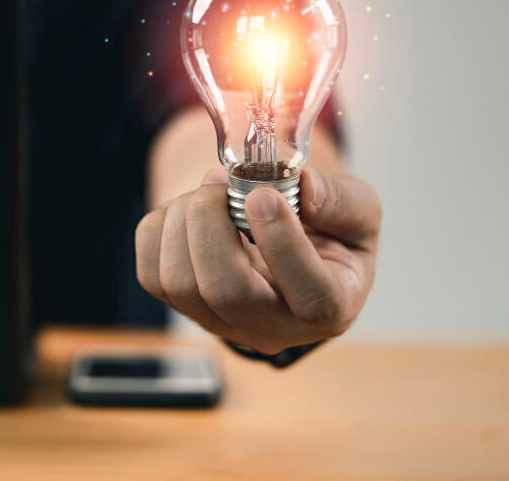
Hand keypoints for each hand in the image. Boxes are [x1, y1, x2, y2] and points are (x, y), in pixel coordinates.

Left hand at [135, 166, 380, 353]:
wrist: (288, 242)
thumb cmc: (327, 230)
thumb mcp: (358, 211)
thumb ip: (344, 201)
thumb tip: (305, 191)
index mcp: (331, 307)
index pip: (311, 296)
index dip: (283, 245)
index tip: (263, 195)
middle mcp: (274, 328)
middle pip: (226, 291)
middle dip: (212, 223)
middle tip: (220, 182)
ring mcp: (223, 324)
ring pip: (179, 283)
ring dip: (183, 220)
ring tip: (208, 191)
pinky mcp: (185, 309)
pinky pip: (151, 274)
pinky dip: (159, 229)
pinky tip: (187, 211)